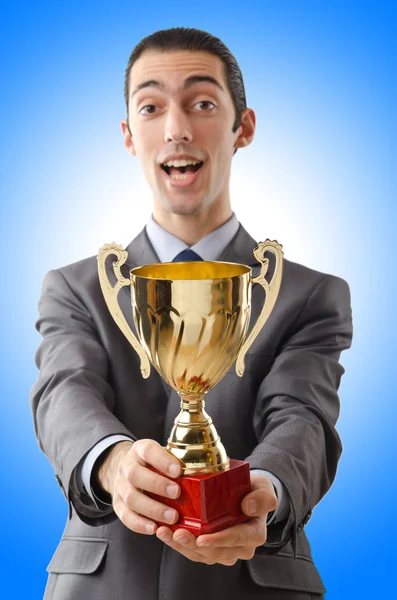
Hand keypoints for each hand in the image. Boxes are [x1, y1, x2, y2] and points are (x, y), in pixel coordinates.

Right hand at [97, 439, 181, 534]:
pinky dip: (140, 524)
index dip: (162, 460)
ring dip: (152, 509)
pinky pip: (125, 516)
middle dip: (157, 485)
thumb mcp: (161, 454)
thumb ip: (175, 461)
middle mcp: (127, 467)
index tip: (178, 471)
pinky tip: (154, 528)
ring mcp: (120, 486)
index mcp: (140, 450)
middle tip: (177, 493)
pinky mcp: (117, 504)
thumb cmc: (151, 463)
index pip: (148, 451)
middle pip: (135, 475)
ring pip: (131, 498)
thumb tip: (201, 475)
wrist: (125, 469)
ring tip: (172, 517)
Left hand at [156, 473, 276, 564]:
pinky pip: (193, 551)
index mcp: (254, 534)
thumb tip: (248, 507)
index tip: (202, 538)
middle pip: (215, 551)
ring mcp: (224, 551)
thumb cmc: (253, 490)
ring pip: (201, 555)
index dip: (219, 541)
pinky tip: (165, 532)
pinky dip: (178, 544)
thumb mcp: (264, 487)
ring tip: (165, 532)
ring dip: (181, 545)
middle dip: (194, 544)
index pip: (237, 540)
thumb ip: (263, 497)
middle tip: (177, 533)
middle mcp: (240, 547)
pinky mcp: (210, 550)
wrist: (245, 494)